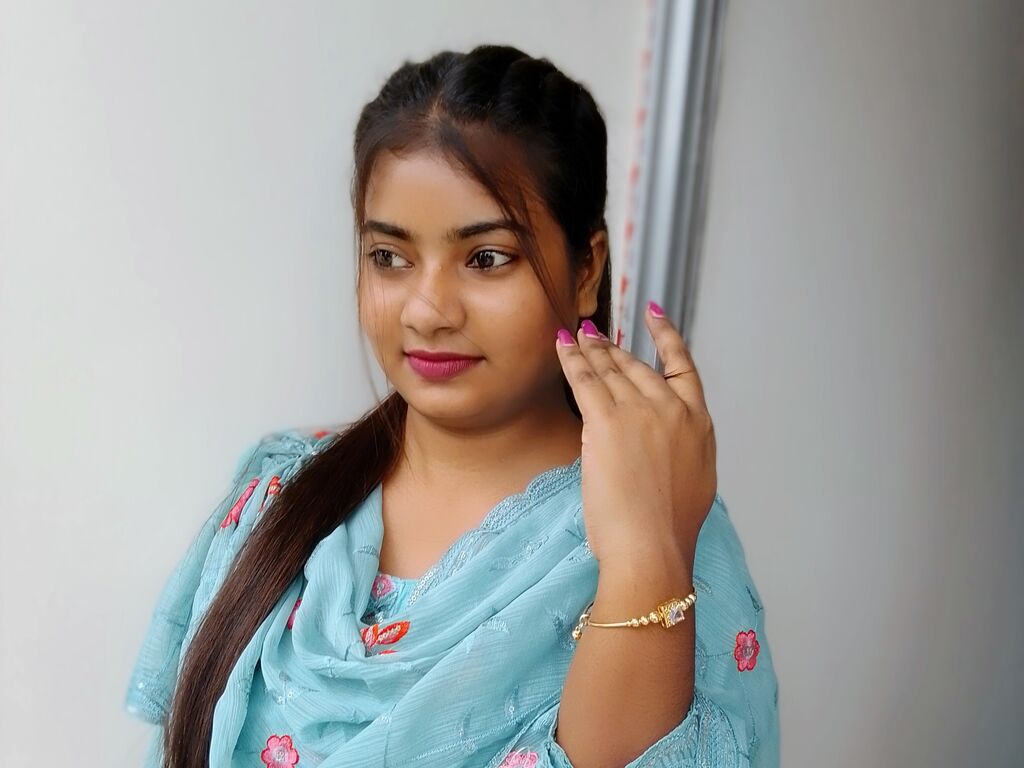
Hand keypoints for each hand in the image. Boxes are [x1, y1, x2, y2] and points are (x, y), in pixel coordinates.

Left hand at [554, 302, 716, 570]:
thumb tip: (665, 447)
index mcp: (699, 424)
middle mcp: (672, 409)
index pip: (683, 367)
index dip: (667, 337)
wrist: (652, 547)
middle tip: (595, 335)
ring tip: (576, 334)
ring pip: (610, 370)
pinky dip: (571, 358)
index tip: (655, 316)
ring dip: (590, 349)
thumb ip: (681, 450)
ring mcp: (640, 412)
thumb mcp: (693, 481)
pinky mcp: (606, 422)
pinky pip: (584, 380)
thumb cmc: (668, 528)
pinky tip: (562, 344)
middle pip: (638, 367)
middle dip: (613, 349)